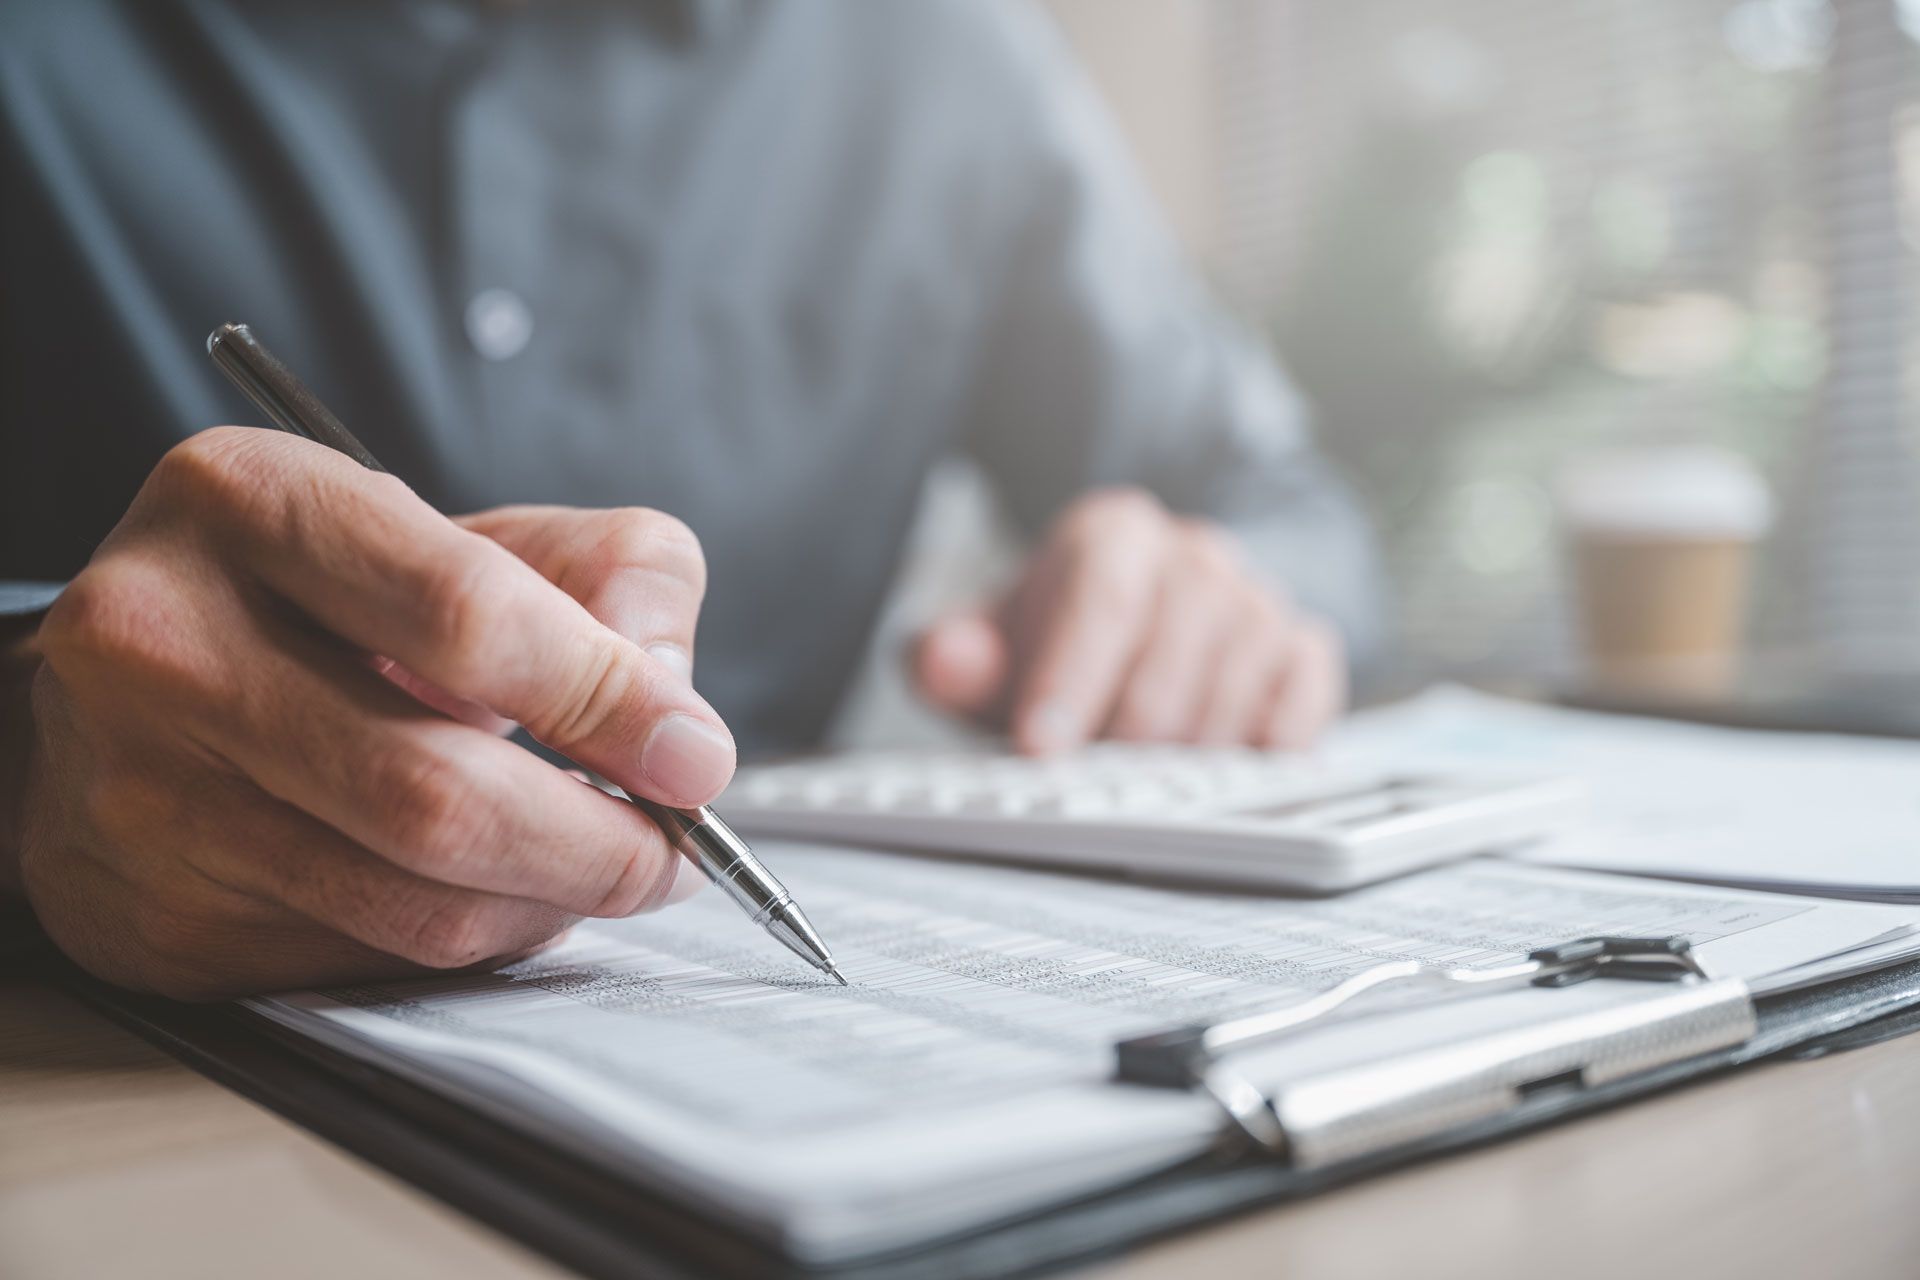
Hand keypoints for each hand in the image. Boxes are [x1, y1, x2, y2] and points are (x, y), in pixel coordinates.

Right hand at [6, 428, 729, 997]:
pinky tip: (493, 892)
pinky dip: (467, 938)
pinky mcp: (151, 914)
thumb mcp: (472, 531)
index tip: (694, 757)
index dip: (605, 700)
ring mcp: (139, 791)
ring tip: (596, 867)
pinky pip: (363, 960)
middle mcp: (163, 643)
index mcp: (250, 501)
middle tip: (673, 851)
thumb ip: (607, 577)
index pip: (464, 617)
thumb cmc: (332, 599)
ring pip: (408, 902)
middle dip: (598, 844)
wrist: (134, 681)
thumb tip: (671, 709)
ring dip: (545, 904)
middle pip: (434, 792)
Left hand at [913, 489, 1345, 753]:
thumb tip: (943, 659)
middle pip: (1172, 645)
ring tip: (1148, 775)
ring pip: (1238, 677)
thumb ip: (956, 656)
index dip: (1071, 676)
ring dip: (1189, 746)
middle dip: (1126, 727)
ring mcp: (1256, 599)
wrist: (1135, 639)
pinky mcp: (1302, 647)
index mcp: (1114, 534)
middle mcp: (1193, 555)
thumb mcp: (993, 652)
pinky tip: (1232, 769)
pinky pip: (1305, 692)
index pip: (1101, 596)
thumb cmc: (1060, 649)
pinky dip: (1272, 742)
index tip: (1042, 745)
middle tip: (1094, 776)